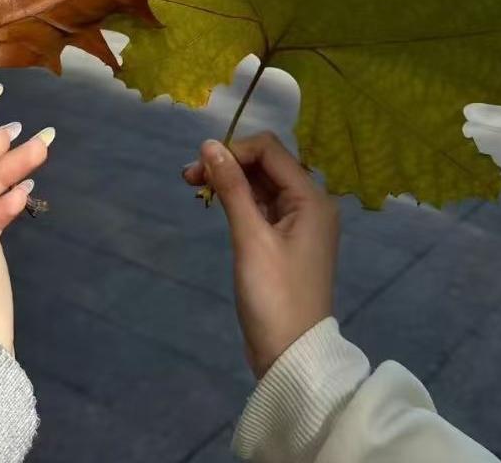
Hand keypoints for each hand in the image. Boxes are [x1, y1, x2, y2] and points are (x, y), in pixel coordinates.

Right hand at [182, 132, 338, 379]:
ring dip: (230, 180)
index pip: (270, 150)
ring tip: (195, 186)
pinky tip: (216, 202)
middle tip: (189, 177)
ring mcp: (299, 222)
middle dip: (229, 163)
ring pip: (261, 183)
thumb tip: (210, 144)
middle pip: (266, 164)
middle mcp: (310, 203)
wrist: (291, 355)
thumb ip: (231, 187)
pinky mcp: (286, 239)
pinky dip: (238, 199)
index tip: (200, 166)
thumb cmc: (274, 295)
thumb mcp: (250, 238)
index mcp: (311, 198)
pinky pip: (262, 204)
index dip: (234, 149)